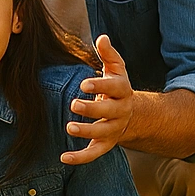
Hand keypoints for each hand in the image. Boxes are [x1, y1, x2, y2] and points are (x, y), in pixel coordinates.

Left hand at [62, 34, 132, 164]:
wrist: (131, 114)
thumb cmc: (116, 87)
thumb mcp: (116, 69)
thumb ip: (108, 54)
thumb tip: (102, 37)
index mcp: (122, 91)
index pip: (114, 88)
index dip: (100, 86)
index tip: (84, 83)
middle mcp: (120, 112)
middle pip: (108, 112)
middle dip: (92, 109)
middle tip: (73, 104)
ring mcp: (114, 129)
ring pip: (102, 133)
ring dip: (87, 131)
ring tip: (69, 127)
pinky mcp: (106, 143)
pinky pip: (94, 153)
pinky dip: (80, 158)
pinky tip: (63, 158)